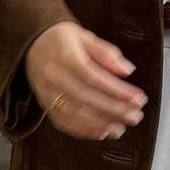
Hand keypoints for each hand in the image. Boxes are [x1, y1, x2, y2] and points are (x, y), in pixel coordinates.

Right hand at [24, 21, 147, 140]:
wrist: (32, 43)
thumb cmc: (61, 39)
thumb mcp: (86, 36)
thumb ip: (107, 53)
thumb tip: (127, 70)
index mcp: (66, 56)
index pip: (94, 76)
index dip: (117, 90)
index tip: (137, 98)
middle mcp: (54, 76)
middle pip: (85, 97)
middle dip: (113, 110)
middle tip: (134, 116)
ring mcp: (46, 92)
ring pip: (73, 113)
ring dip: (99, 124)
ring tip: (120, 128)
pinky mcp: (44, 104)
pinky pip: (62, 122)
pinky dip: (82, 130)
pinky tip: (100, 132)